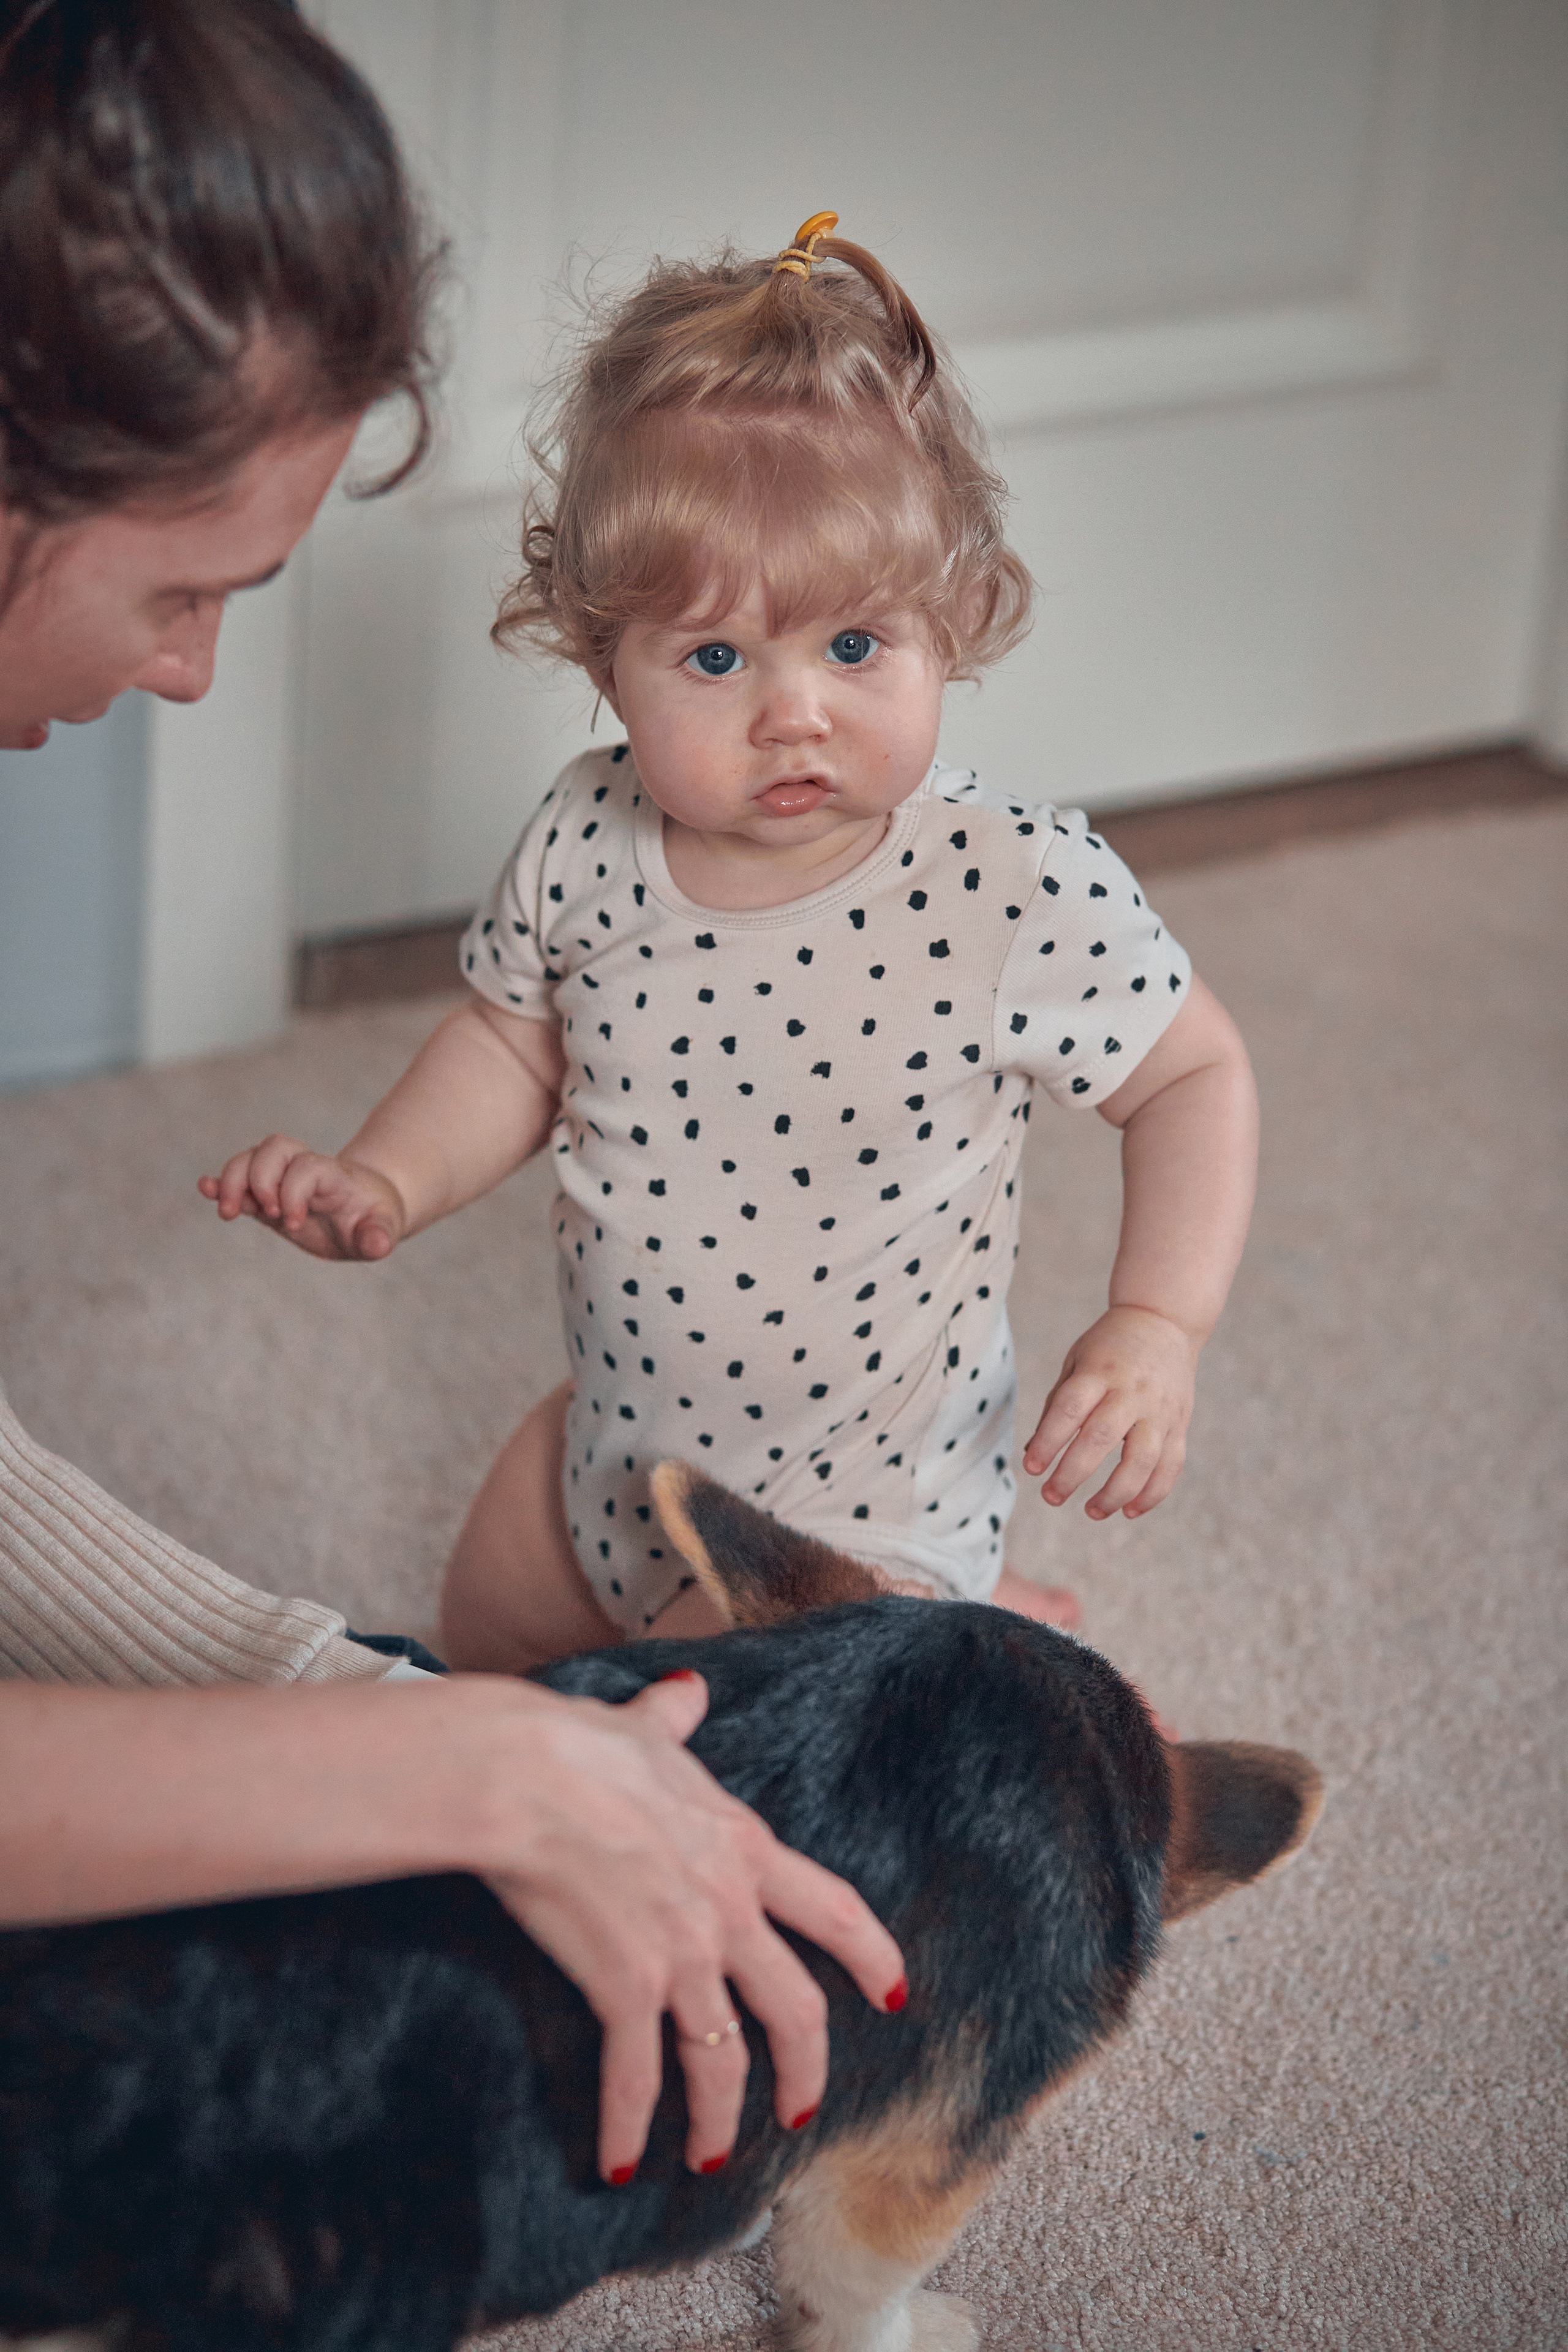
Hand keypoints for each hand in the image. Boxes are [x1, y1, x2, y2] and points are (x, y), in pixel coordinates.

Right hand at [198, 1135, 405, 1261]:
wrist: (363, 1206)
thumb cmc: (372, 1217)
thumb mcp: (384, 1227)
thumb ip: (379, 1235)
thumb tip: (377, 1245)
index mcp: (333, 1177)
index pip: (307, 1167)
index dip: (293, 1191)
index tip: (294, 1224)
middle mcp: (304, 1169)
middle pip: (274, 1148)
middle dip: (260, 1179)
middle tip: (268, 1215)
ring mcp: (281, 1179)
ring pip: (251, 1157)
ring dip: (233, 1181)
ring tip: (229, 1213)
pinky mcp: (265, 1194)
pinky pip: (238, 1178)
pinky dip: (220, 1182)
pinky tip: (205, 1189)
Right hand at [479, 1672, 905, 2183]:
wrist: (525, 1776)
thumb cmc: (579, 1747)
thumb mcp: (645, 1731)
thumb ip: (673, 1720)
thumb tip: (687, 1691)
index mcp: (744, 1848)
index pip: (836, 1911)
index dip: (871, 1958)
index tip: (893, 1997)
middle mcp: (728, 1909)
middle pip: (795, 2008)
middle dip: (805, 2071)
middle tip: (801, 2113)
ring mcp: (683, 1952)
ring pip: (723, 2060)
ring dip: (720, 2121)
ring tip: (711, 2160)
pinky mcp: (625, 1985)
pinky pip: (637, 2076)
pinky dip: (628, 2127)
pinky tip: (616, 2161)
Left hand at [1022, 1305, 1197, 1519]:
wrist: (1164, 1321)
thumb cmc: (1109, 1347)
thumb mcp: (1077, 1360)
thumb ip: (1057, 1403)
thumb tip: (1032, 1453)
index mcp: (1099, 1371)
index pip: (1070, 1410)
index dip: (1048, 1441)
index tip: (1031, 1467)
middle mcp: (1131, 1391)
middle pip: (1101, 1438)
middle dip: (1073, 1473)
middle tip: (1050, 1497)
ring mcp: (1160, 1409)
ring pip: (1142, 1459)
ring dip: (1116, 1492)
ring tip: (1091, 1511)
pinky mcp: (1180, 1424)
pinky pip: (1171, 1466)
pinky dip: (1152, 1493)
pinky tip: (1129, 1510)